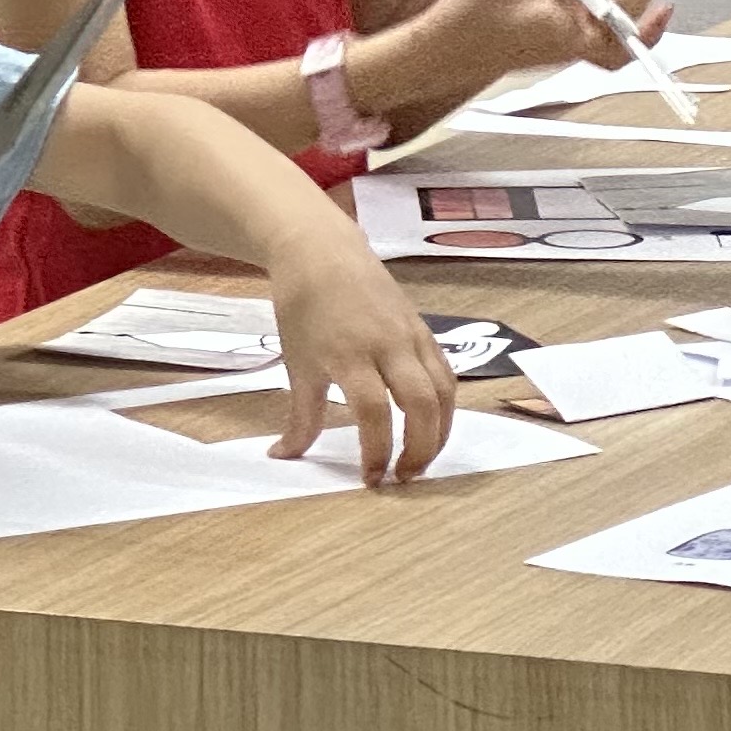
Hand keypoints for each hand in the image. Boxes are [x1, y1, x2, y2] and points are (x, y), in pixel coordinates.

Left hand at [261, 241, 455, 482]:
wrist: (321, 250)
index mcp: (348, 354)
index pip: (373, 412)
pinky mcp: (424, 329)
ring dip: (439, 432)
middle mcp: (387, 344)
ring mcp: (411, 335)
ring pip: (442, 390)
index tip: (370, 480)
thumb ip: (301, 416)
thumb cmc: (302, 308)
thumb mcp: (297, 363)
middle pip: (419, 403)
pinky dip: (445, 406)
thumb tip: (285, 457)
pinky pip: (445, 373)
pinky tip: (432, 426)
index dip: (376, 451)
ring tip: (422, 460)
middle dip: (419, 449)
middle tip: (404, 478)